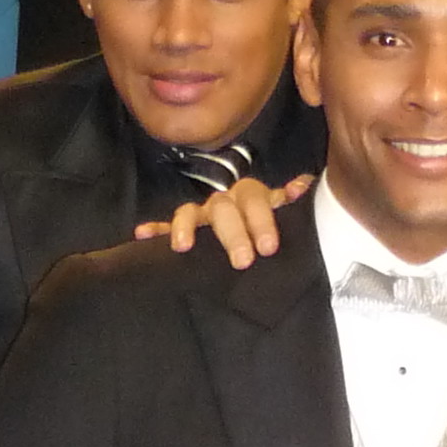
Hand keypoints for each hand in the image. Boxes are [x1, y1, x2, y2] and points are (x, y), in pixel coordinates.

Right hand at [134, 170, 315, 264]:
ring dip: (187, 227)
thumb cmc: (274, 235)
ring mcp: (203, 217)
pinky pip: (166, 227)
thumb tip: (303, 185)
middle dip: (233, 233)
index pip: (255, 199)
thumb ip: (295, 203)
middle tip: (243, 261)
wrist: (263, 247)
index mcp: (252, 199)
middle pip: (223, 207)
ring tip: (183, 245)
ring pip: (191, 213)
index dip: (261, 220)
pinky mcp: (185, 232)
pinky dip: (155, 231)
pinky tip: (142, 235)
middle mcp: (226, 203)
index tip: (268, 248)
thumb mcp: (292, 221)